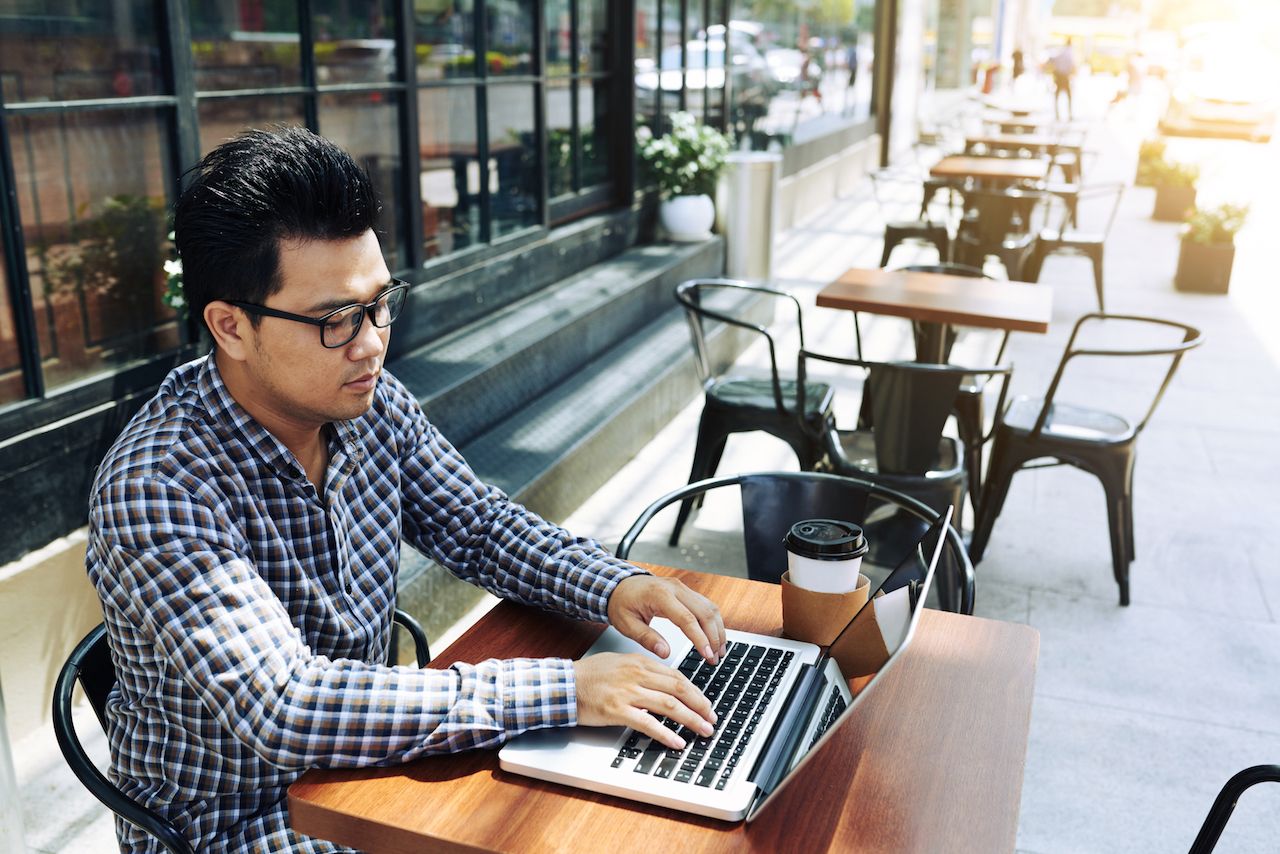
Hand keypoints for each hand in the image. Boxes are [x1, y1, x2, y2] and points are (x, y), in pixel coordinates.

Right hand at [573, 653, 715, 748]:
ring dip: (691, 719)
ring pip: (669, 705)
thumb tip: (665, 681)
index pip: (676, 676)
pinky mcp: (617, 710)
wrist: (564, 684)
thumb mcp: (620, 663)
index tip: (706, 704)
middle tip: (712, 718)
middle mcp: (637, 674)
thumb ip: (643, 670)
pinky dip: (666, 734)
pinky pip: (648, 723)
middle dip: (700, 705)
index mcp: (640, 662)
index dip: (696, 692)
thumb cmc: (589, 675)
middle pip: (678, 689)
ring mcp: (628, 692)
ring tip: (703, 730)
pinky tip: (677, 742)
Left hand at [607, 574, 726, 663]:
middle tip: (716, 659)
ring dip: (717, 630)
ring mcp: (682, 588)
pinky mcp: (685, 591)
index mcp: (660, 595)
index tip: (708, 656)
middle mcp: (675, 588)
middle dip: (714, 637)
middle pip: (705, 612)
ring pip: (709, 608)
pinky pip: (705, 605)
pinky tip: (715, 636)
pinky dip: (713, 622)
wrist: (619, 585)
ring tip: (719, 651)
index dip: (700, 639)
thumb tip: (665, 653)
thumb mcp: (626, 624)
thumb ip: (646, 638)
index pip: (687, 619)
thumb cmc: (621, 603)